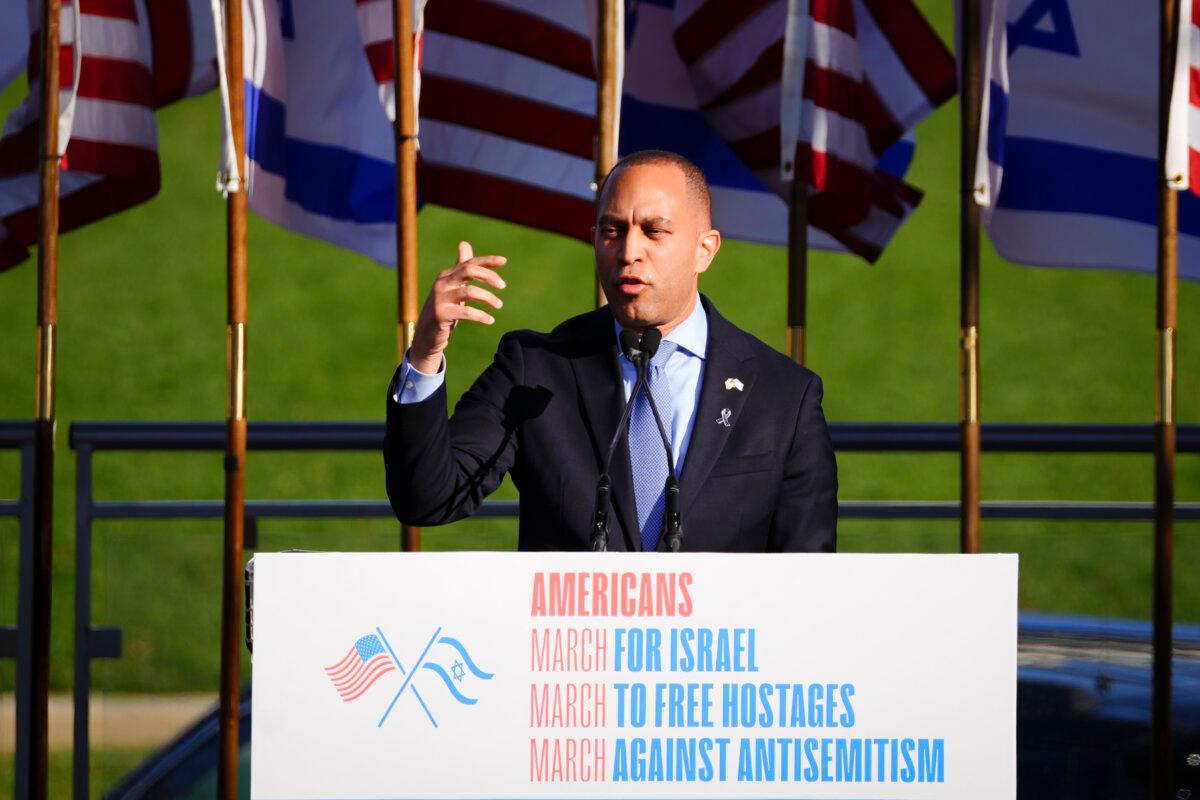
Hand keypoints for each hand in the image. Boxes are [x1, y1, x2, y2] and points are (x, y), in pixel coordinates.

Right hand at [408, 241, 506, 373]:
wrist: (427, 336)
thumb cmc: (444, 309)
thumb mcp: (452, 288)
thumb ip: (460, 269)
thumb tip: (464, 244)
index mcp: (447, 275)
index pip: (469, 263)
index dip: (487, 261)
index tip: (504, 261)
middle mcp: (442, 283)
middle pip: (468, 270)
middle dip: (488, 276)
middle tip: (503, 286)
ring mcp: (440, 299)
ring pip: (469, 291)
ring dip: (488, 298)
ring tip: (499, 305)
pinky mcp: (441, 315)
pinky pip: (466, 312)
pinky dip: (481, 315)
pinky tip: (490, 320)